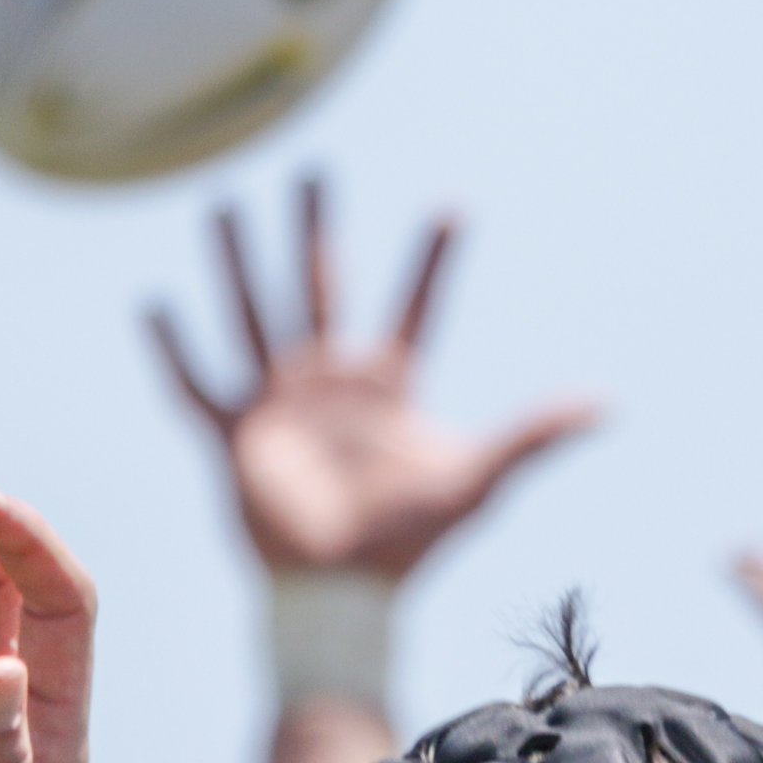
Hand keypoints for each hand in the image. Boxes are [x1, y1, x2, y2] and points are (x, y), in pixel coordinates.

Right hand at [147, 177, 598, 578]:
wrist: (341, 592)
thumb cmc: (408, 541)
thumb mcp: (478, 479)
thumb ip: (533, 435)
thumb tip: (607, 405)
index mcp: (387, 386)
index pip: (414, 305)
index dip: (433, 260)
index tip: (453, 206)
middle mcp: (330, 383)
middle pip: (321, 284)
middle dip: (315, 228)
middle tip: (313, 169)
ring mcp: (279, 405)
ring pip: (254, 313)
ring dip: (239, 261)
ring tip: (224, 204)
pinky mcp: (236, 436)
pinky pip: (196, 384)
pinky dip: (173, 348)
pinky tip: (155, 303)